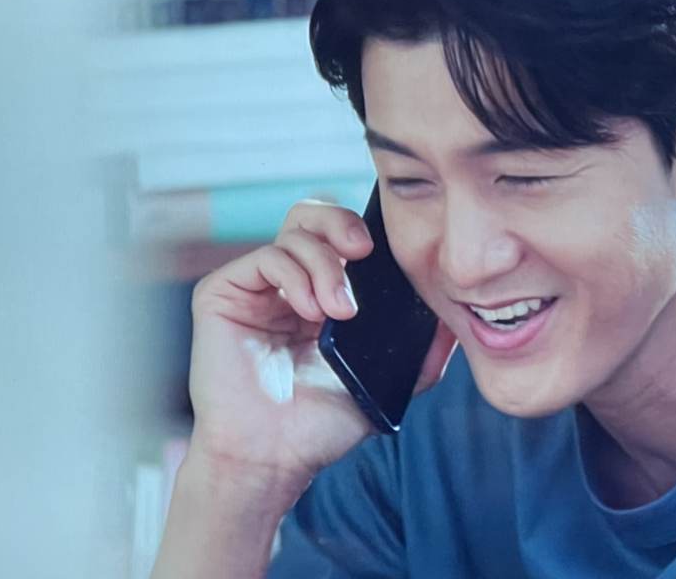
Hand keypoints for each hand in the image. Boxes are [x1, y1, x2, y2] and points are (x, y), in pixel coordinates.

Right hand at [187, 199, 457, 488]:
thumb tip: (453, 319)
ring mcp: (254, 288)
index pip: (340, 237)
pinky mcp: (222, 293)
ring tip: (338, 311)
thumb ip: (420, 353)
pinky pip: (264, 257)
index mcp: (321, 296)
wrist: (273, 458)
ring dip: (325, 266)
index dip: (363, 232)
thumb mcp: (385, 383)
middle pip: (313, 216)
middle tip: (364, 251)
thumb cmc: (319, 428)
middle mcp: (286, 285)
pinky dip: (294, 276)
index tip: (389, 252)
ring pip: (293, 233)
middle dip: (343, 224)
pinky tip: (309, 311)